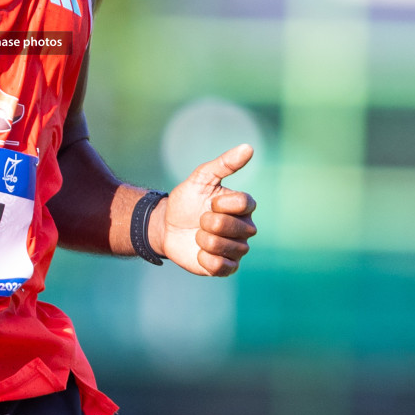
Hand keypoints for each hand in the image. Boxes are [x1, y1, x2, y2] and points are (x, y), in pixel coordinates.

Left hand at [151, 143, 256, 276]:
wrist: (166, 225)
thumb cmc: (186, 200)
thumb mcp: (201, 178)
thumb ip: (225, 164)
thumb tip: (248, 147)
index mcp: (243, 206)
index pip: (245, 203)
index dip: (222, 204)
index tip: (208, 202)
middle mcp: (245, 228)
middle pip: (238, 228)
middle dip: (210, 222)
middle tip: (199, 219)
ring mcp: (236, 249)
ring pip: (230, 248)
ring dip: (205, 240)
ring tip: (197, 235)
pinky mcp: (226, 267)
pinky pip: (222, 267)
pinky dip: (205, 259)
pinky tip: (198, 251)